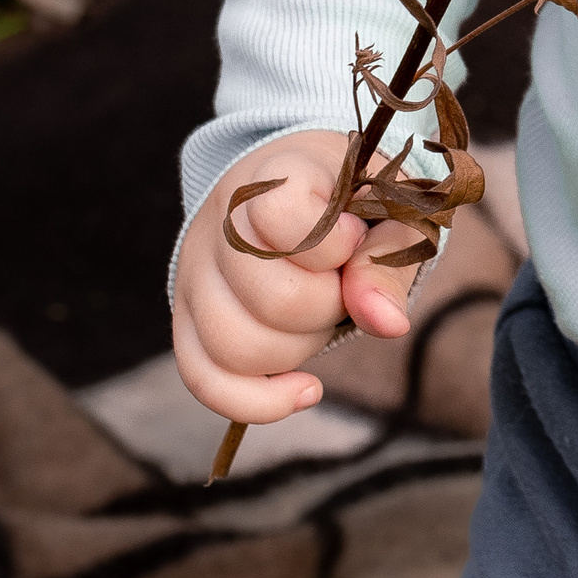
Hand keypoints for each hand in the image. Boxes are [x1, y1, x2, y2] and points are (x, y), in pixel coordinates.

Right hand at [172, 129, 424, 428]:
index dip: (334, 243)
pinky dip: (259, 401)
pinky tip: (306, 389)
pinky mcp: (187, 321)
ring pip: (235, 348)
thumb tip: (387, 324)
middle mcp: (219, 223)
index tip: (352, 233)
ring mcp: (194, 274)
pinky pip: (203, 380)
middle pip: (273, 301)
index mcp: (273, 176)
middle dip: (328, 306)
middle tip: (340, 280)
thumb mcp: (390, 211)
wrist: (305, 190)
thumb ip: (389, 260)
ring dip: (299, 349)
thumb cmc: (357, 201)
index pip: (283, 219)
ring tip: (321, 314)